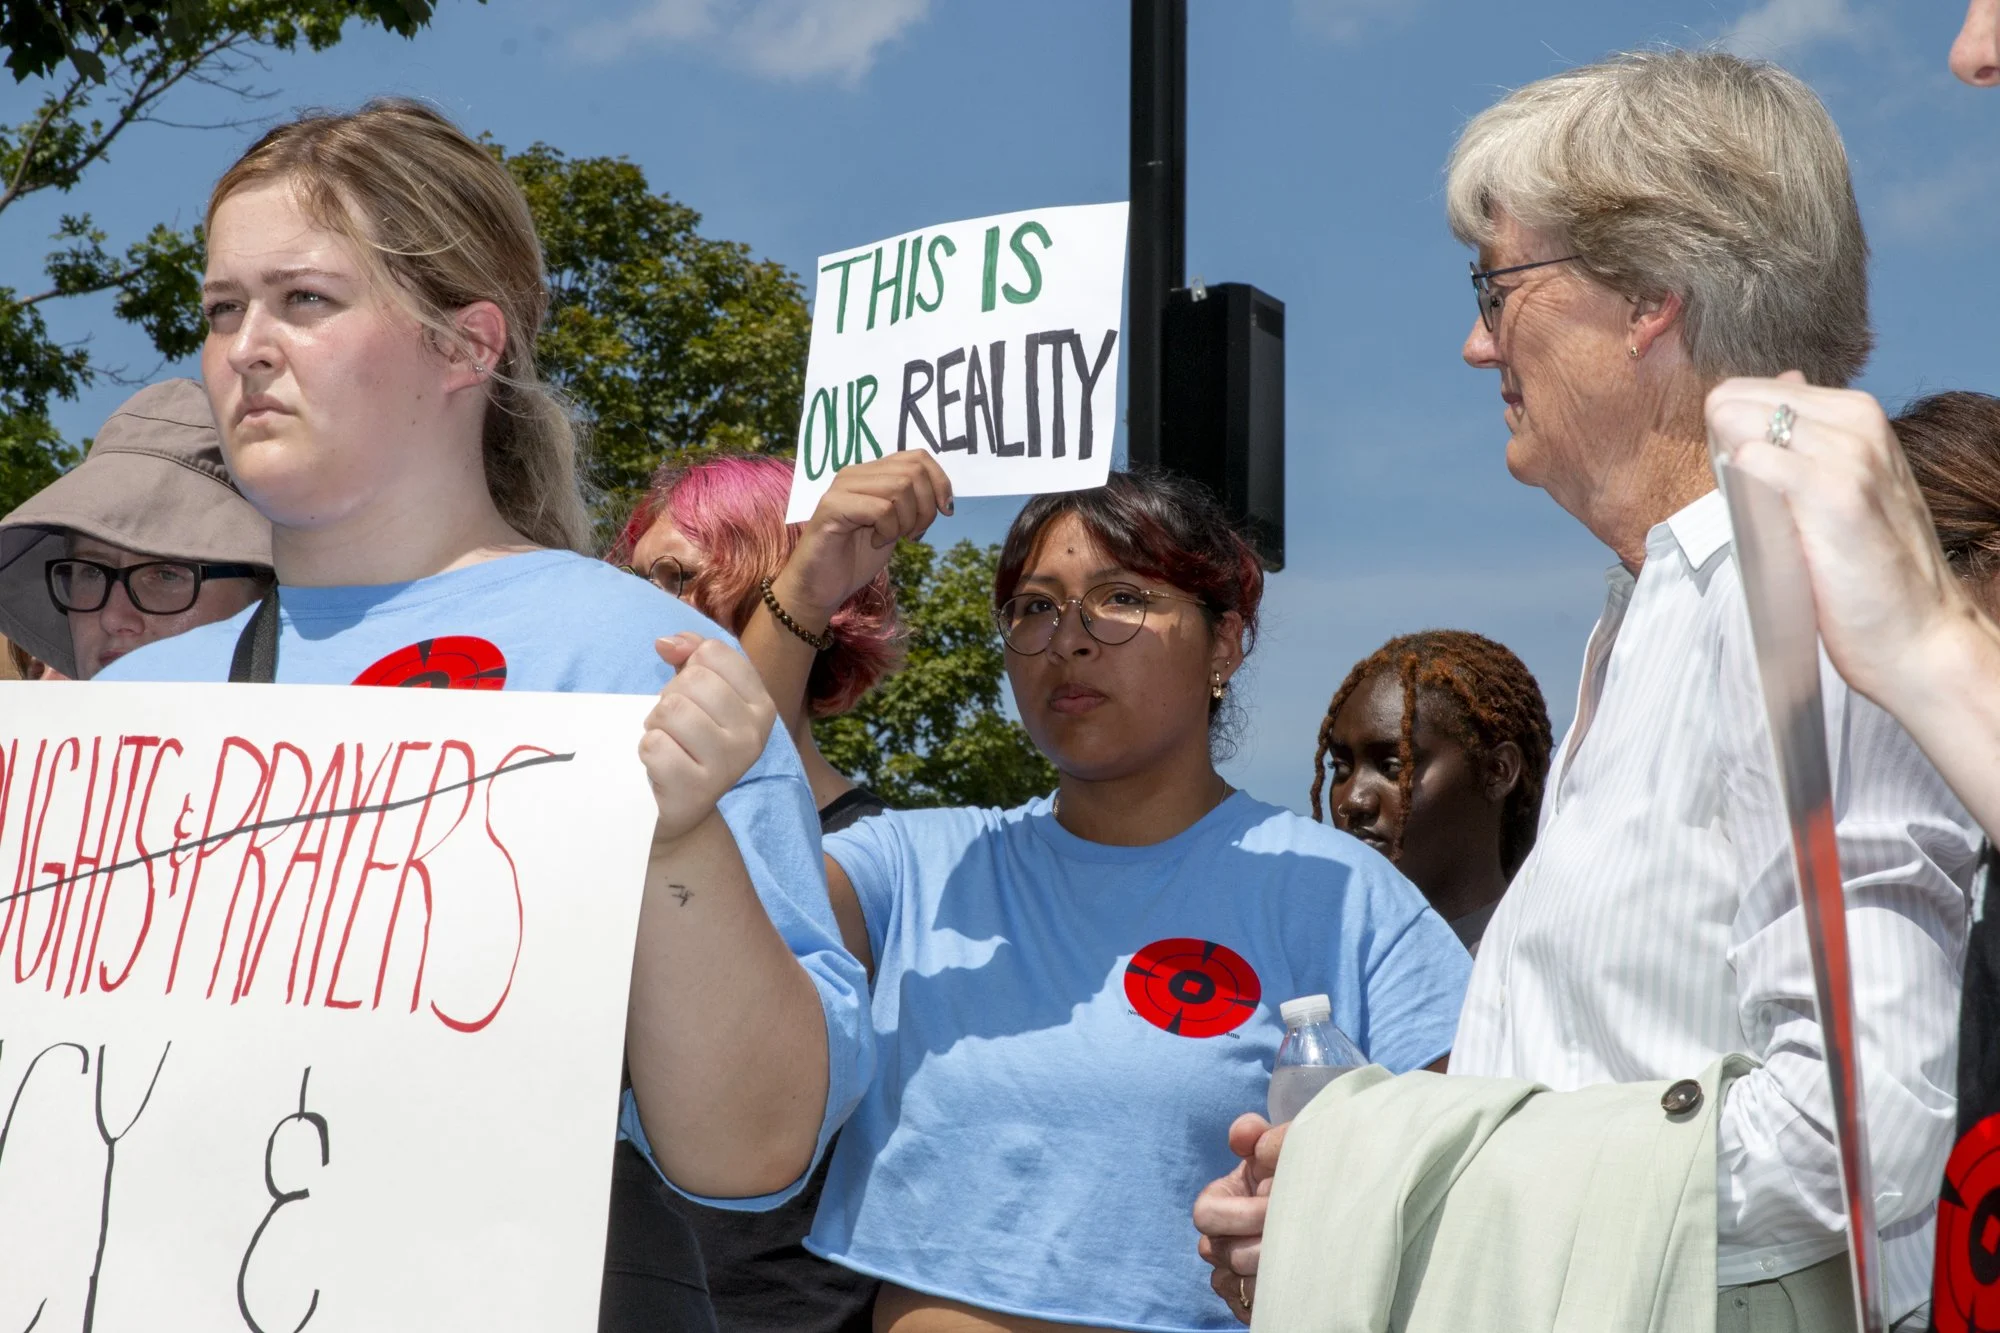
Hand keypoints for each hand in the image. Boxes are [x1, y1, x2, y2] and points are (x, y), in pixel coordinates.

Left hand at [640, 634, 777, 842]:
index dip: (689, 666)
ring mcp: (729, 764)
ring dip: (656, 724)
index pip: (713, 653)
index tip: (693, 694)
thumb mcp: (702, 693)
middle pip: (692, 679)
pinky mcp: (697, 789)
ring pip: (671, 709)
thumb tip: (666, 644)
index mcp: (762, 705)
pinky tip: (661, 766)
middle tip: (676, 726)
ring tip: (668, 742)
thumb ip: (692, 654)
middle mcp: (754, 735)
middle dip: (671, 697)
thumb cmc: (691, 741)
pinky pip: (654, 745)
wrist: (685, 807)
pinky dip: (647, 751)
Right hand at [774, 452, 954, 625]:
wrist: (819, 587)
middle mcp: (855, 473)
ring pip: (900, 488)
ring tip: (891, 538)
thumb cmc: (855, 558)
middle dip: (926, 507)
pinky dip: (888, 530)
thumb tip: (942, 493)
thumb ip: (912, 503)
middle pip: (913, 472)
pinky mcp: (832, 506)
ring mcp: (841, 487)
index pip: (918, 457)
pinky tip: (875, 542)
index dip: (940, 482)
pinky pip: (881, 509)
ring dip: (906, 521)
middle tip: (914, 534)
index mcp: (871, 473)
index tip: (946, 511)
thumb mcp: (895, 525)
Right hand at [1194, 1113, 1289, 1323]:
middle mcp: (1218, 1239)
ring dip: (1274, 1269)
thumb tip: (1248, 1139)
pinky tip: (1303, 1277)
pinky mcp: (1247, 1302)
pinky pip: (1252, 1307)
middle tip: (1299, 1233)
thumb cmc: (1298, 1176)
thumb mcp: (1285, 1148)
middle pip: (1221, 1252)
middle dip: (1261, 1242)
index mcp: (1219, 1200)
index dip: (1238, 1214)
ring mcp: (1230, 1273)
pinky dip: (1279, 1295)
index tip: (1274, 1206)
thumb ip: (1265, 1135)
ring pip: (1237, 1283)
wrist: (1328, 1210)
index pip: (1206, 1214)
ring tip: (1308, 1254)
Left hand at [1705, 371, 1981, 708]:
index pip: (1750, 392)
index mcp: (1854, 413)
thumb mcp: (1841, 486)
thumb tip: (1782, 385)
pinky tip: (1754, 511)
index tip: (1738, 476)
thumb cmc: (1869, 570)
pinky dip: (1741, 480)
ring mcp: (1850, 454)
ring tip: (1758, 515)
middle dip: (1720, 443)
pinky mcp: (1837, 495)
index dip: (1726, 434)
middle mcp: (1856, 421)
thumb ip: (1807, 439)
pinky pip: (1759, 459)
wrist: (1917, 635)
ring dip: (1726, 466)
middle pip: (1739, 400)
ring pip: (1744, 422)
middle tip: (1743, 501)